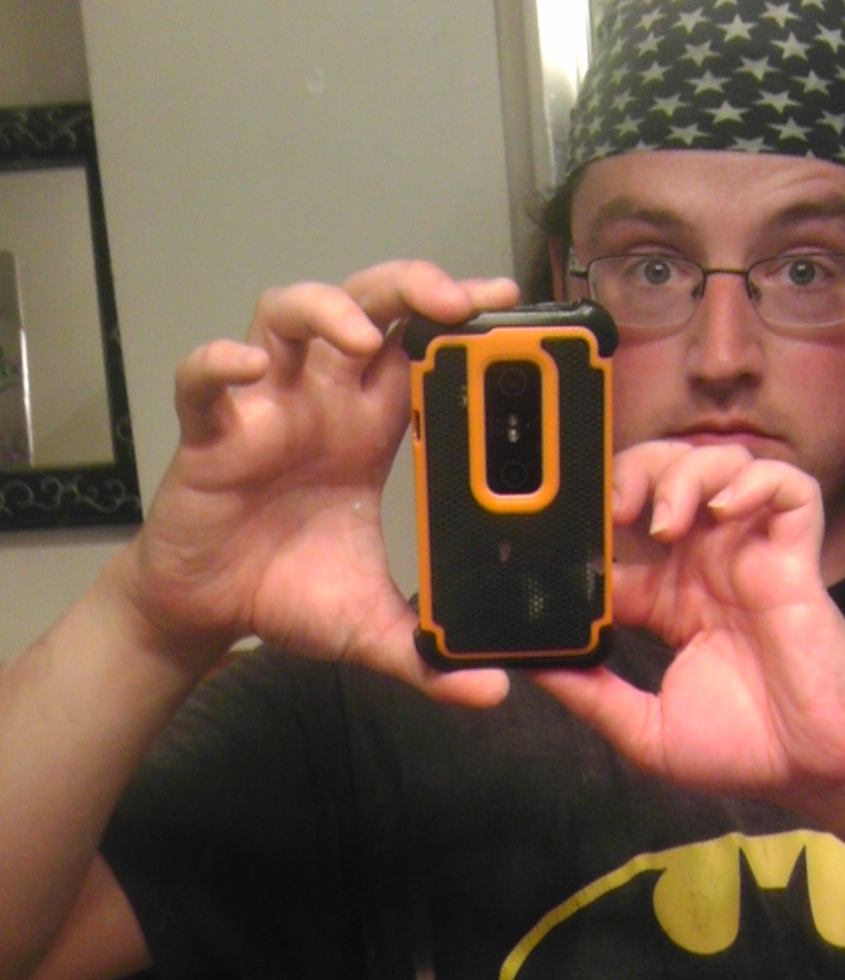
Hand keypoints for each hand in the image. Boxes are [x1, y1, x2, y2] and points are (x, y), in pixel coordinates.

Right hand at [114, 262, 519, 705]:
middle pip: (366, 303)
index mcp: (370, 427)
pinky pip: (205, 379)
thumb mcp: (372, 628)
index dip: (458, 316)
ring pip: (288, 314)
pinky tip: (250, 372)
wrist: (211, 613)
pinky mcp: (210, 433)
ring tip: (362, 334)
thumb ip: (430, 656)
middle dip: (407, 285)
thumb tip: (495, 694)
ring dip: (326, 308)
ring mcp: (266, 408)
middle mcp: (322, 401)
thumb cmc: (288, 593)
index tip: (504, 302)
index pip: (420, 347)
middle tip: (451, 301)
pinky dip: (222, 364)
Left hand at [537, 440, 844, 812]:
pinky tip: (725, 511)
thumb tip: (534, 665)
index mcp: (669, 602)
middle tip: (616, 510)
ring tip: (669, 521)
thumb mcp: (645, 731)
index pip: (620, 535)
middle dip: (634, 473)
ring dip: (686, 475)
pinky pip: (789, 488)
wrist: (814, 771)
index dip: (592, 521)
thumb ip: (591, 695)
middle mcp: (708, 569)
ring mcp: (753, 558)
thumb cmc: (745, 752)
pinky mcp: (797, 558)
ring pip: (721, 466)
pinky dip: (755, 481)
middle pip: (665, 477)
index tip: (567, 540)